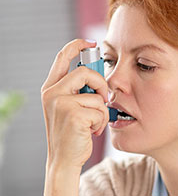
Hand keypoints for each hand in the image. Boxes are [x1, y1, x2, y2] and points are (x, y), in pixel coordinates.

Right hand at [41, 39, 108, 169]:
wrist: (65, 159)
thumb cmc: (73, 132)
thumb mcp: (72, 107)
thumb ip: (80, 90)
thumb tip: (102, 77)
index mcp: (51, 87)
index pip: (63, 56)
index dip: (78, 45)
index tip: (92, 43)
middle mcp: (52, 92)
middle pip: (85, 71)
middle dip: (101, 84)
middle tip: (103, 98)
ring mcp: (60, 103)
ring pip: (96, 95)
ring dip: (102, 111)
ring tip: (93, 123)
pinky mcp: (72, 114)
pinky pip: (100, 110)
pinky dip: (101, 122)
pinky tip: (91, 131)